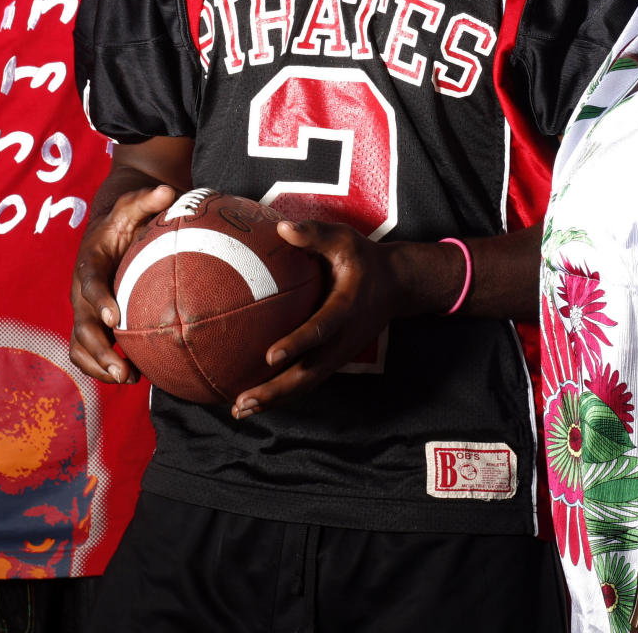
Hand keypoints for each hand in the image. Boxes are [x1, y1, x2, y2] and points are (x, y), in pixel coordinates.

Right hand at [68, 184, 176, 383]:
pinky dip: (105, 367)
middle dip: (99, 351)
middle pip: (81, 326)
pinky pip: (89, 352)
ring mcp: (83, 311)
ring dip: (100, 366)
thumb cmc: (125, 218)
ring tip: (130, 378)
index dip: (98, 300)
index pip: (89, 283)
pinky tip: (134, 376)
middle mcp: (81, 291)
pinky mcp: (91, 324)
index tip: (113, 317)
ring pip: (80, 346)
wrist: (108, 230)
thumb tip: (169, 190)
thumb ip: (148, 198)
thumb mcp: (134, 204)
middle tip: (123, 370)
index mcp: (90, 263)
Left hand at [230, 220, 401, 417]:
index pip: (321, 329)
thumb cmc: (363, 258)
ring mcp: (340, 354)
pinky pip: (307, 380)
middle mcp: (344, 339)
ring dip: (276, 399)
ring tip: (241, 410)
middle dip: (277, 390)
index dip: (297, 344)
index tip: (269, 356)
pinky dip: (283, 394)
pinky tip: (255, 400)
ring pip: (307, 383)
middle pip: (310, 373)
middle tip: (244, 400)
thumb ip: (315, 234)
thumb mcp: (345, 239)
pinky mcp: (334, 359)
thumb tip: (281, 227)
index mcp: (346, 308)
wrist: (396, 285)